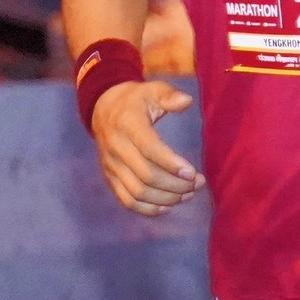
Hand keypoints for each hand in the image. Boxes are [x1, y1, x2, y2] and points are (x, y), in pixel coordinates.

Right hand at [92, 79, 203, 216]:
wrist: (102, 108)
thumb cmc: (135, 100)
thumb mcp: (151, 90)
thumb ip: (169, 95)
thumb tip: (186, 101)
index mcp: (127, 123)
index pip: (149, 149)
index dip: (172, 164)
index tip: (193, 173)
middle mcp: (115, 146)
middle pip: (146, 176)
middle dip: (175, 185)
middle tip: (197, 183)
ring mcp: (110, 165)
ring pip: (138, 192)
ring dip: (166, 198)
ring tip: (187, 194)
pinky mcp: (109, 177)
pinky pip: (127, 201)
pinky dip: (148, 209)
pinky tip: (168, 205)